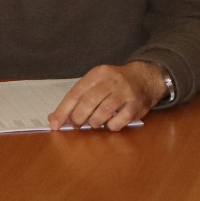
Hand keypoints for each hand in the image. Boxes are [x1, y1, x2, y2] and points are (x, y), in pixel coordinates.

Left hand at [48, 61, 164, 131]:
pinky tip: (110, 123)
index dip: (63, 110)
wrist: (145, 77)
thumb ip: (77, 98)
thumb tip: (53, 118)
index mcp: (98, 73)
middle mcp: (112, 81)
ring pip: (103, 113)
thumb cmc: (114, 84)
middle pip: (88, 102)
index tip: (54, 124)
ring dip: (94, 123)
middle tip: (77, 124)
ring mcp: (125, 93)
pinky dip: (110, 126)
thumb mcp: (96, 83)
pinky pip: (119, 121)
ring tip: (95, 123)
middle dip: (78, 118)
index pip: (76, 93)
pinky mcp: (136, 105)